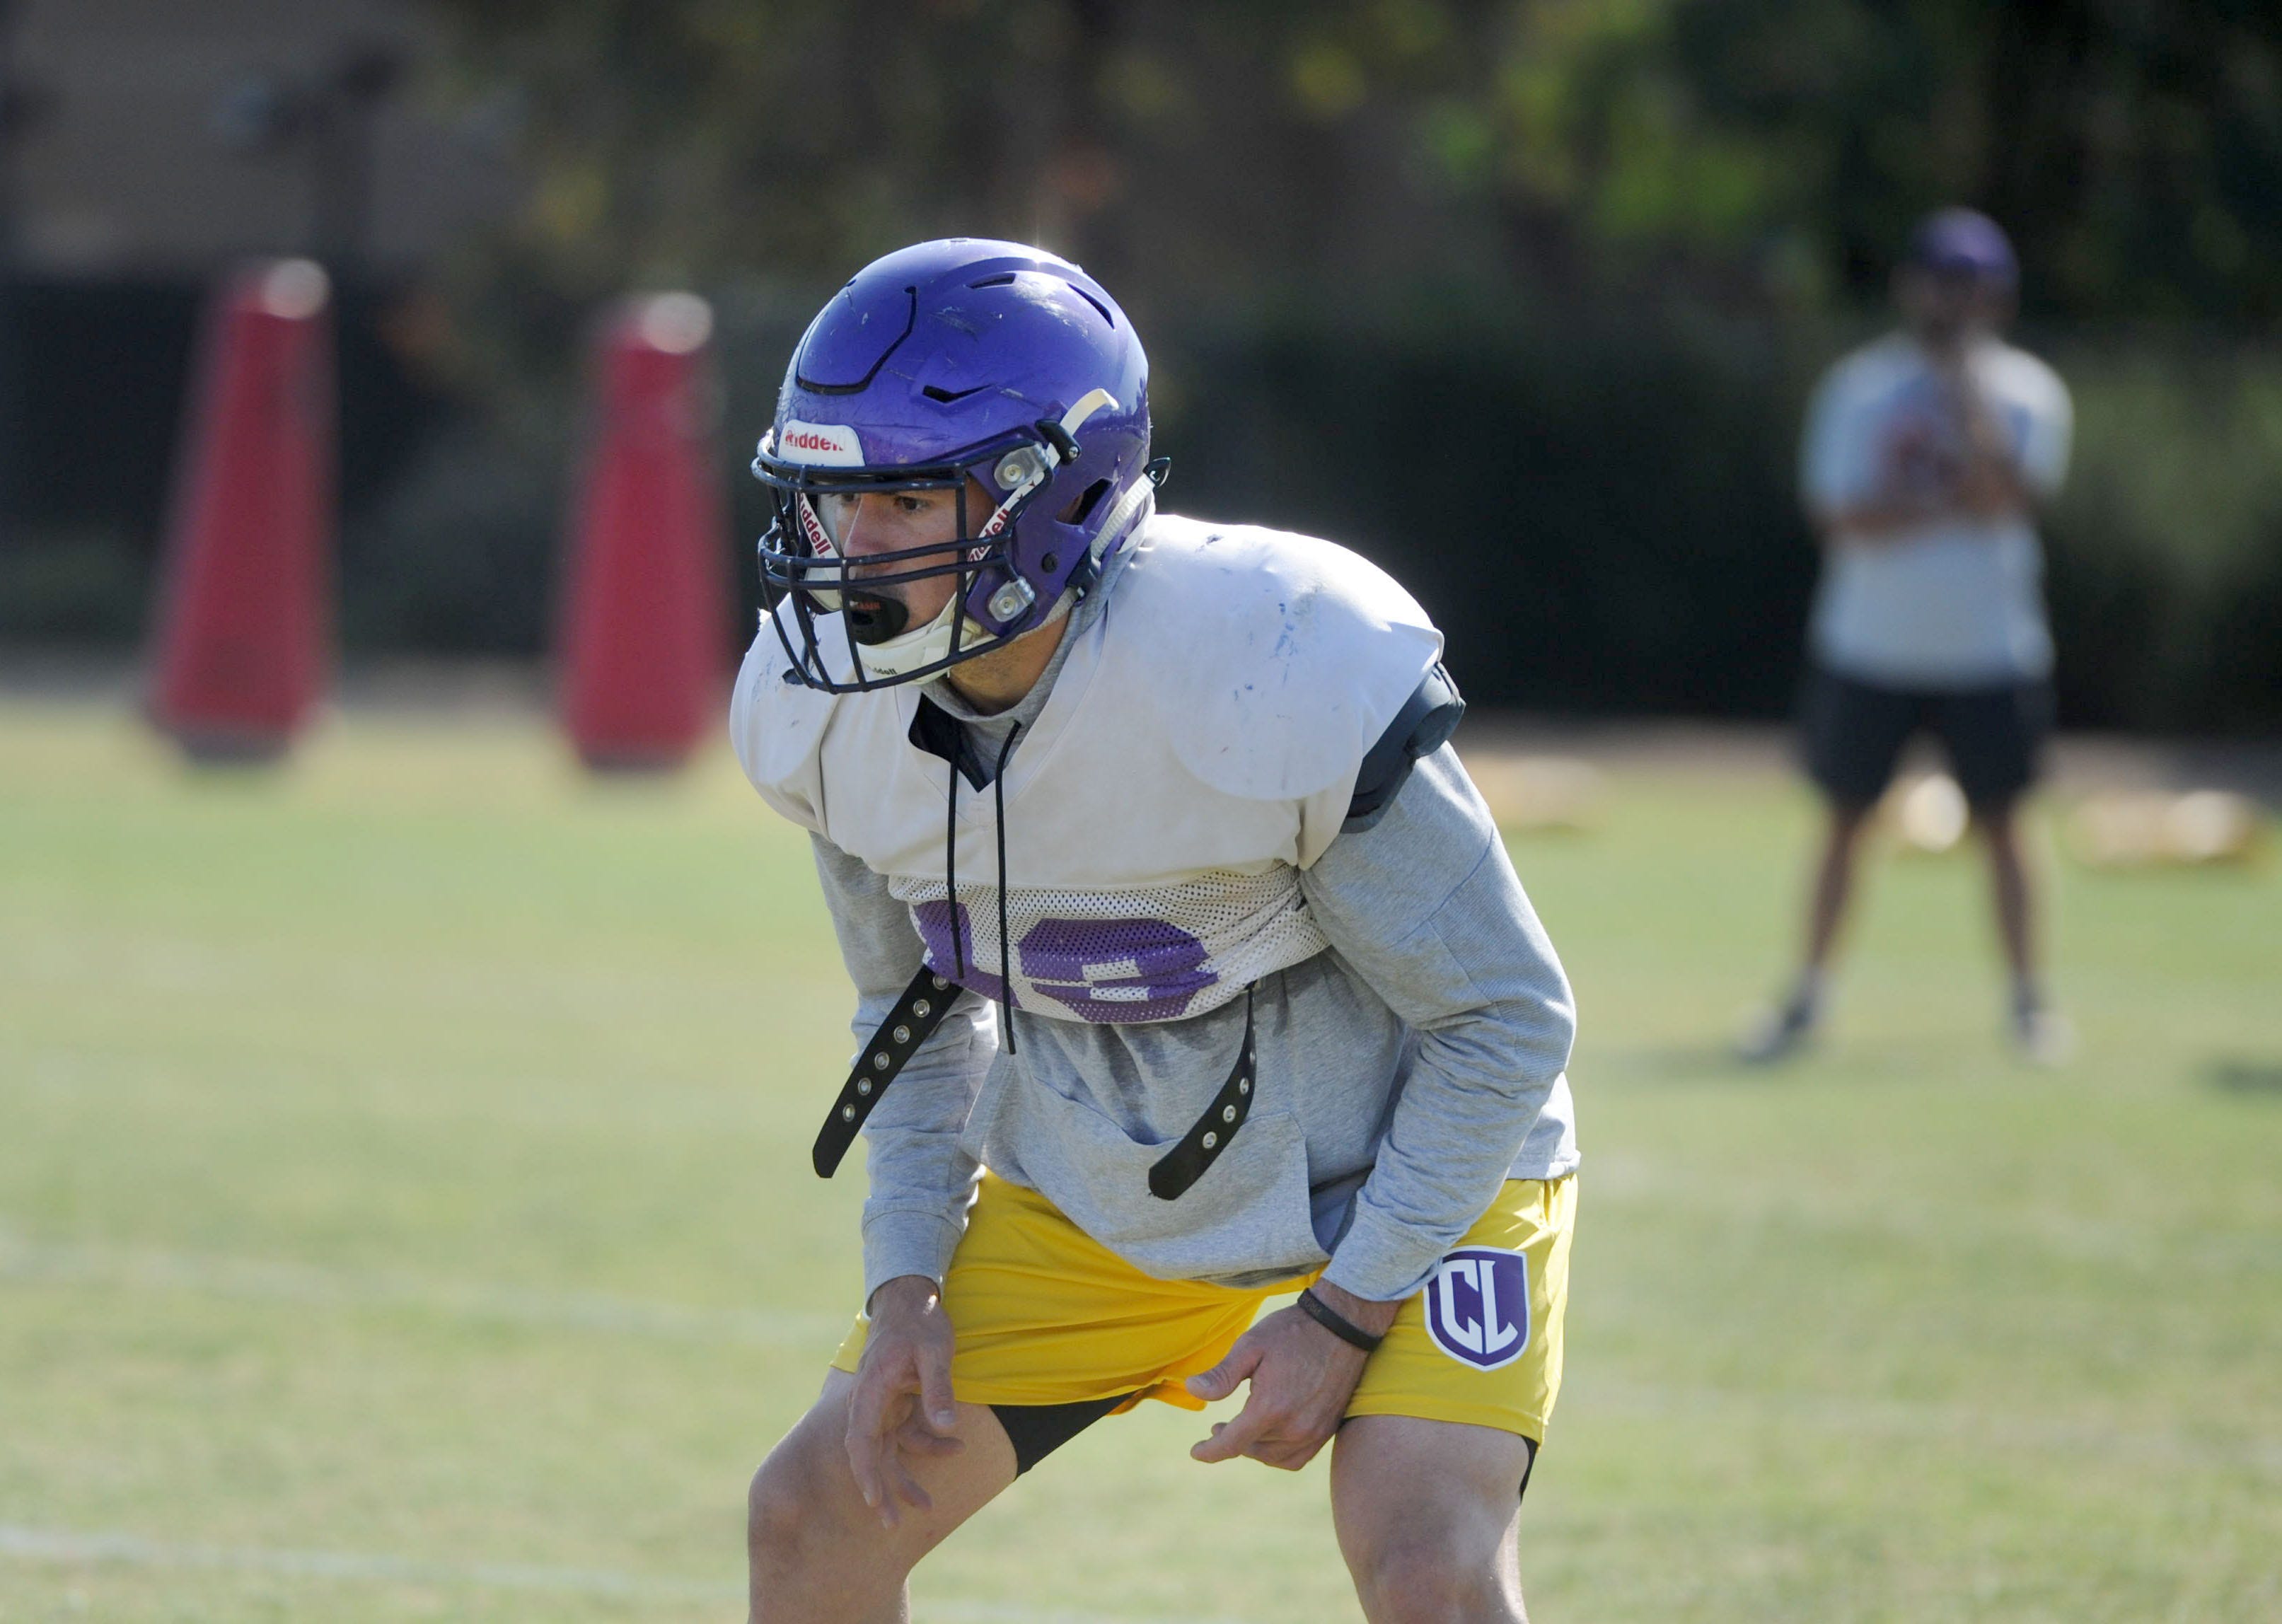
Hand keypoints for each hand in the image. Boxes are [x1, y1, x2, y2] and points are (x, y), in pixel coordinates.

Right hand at [844, 1275, 964, 1526]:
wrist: (911, 1299)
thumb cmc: (920, 1322)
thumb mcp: (936, 1351)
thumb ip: (938, 1389)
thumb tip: (947, 1429)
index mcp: (871, 1390)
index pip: (860, 1439)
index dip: (865, 1473)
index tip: (874, 1500)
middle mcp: (870, 1403)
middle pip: (869, 1454)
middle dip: (880, 1490)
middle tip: (892, 1525)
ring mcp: (881, 1405)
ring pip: (887, 1451)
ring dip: (904, 1477)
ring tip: (927, 1507)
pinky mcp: (895, 1405)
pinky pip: (906, 1435)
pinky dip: (927, 1445)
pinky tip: (955, 1448)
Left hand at [1184, 1282, 1399, 1470]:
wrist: (1342, 1327)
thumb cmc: (1292, 1332)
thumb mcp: (1250, 1345)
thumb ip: (1221, 1374)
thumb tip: (1191, 1390)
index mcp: (1270, 1408)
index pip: (1231, 1443)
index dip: (1209, 1451)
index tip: (1196, 1452)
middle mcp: (1294, 1428)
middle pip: (1251, 1449)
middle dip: (1231, 1441)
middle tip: (1218, 1428)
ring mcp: (1314, 1432)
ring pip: (1273, 1457)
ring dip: (1254, 1448)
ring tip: (1243, 1431)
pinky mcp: (1327, 1430)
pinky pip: (1296, 1458)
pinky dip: (1278, 1454)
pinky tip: (1270, 1438)